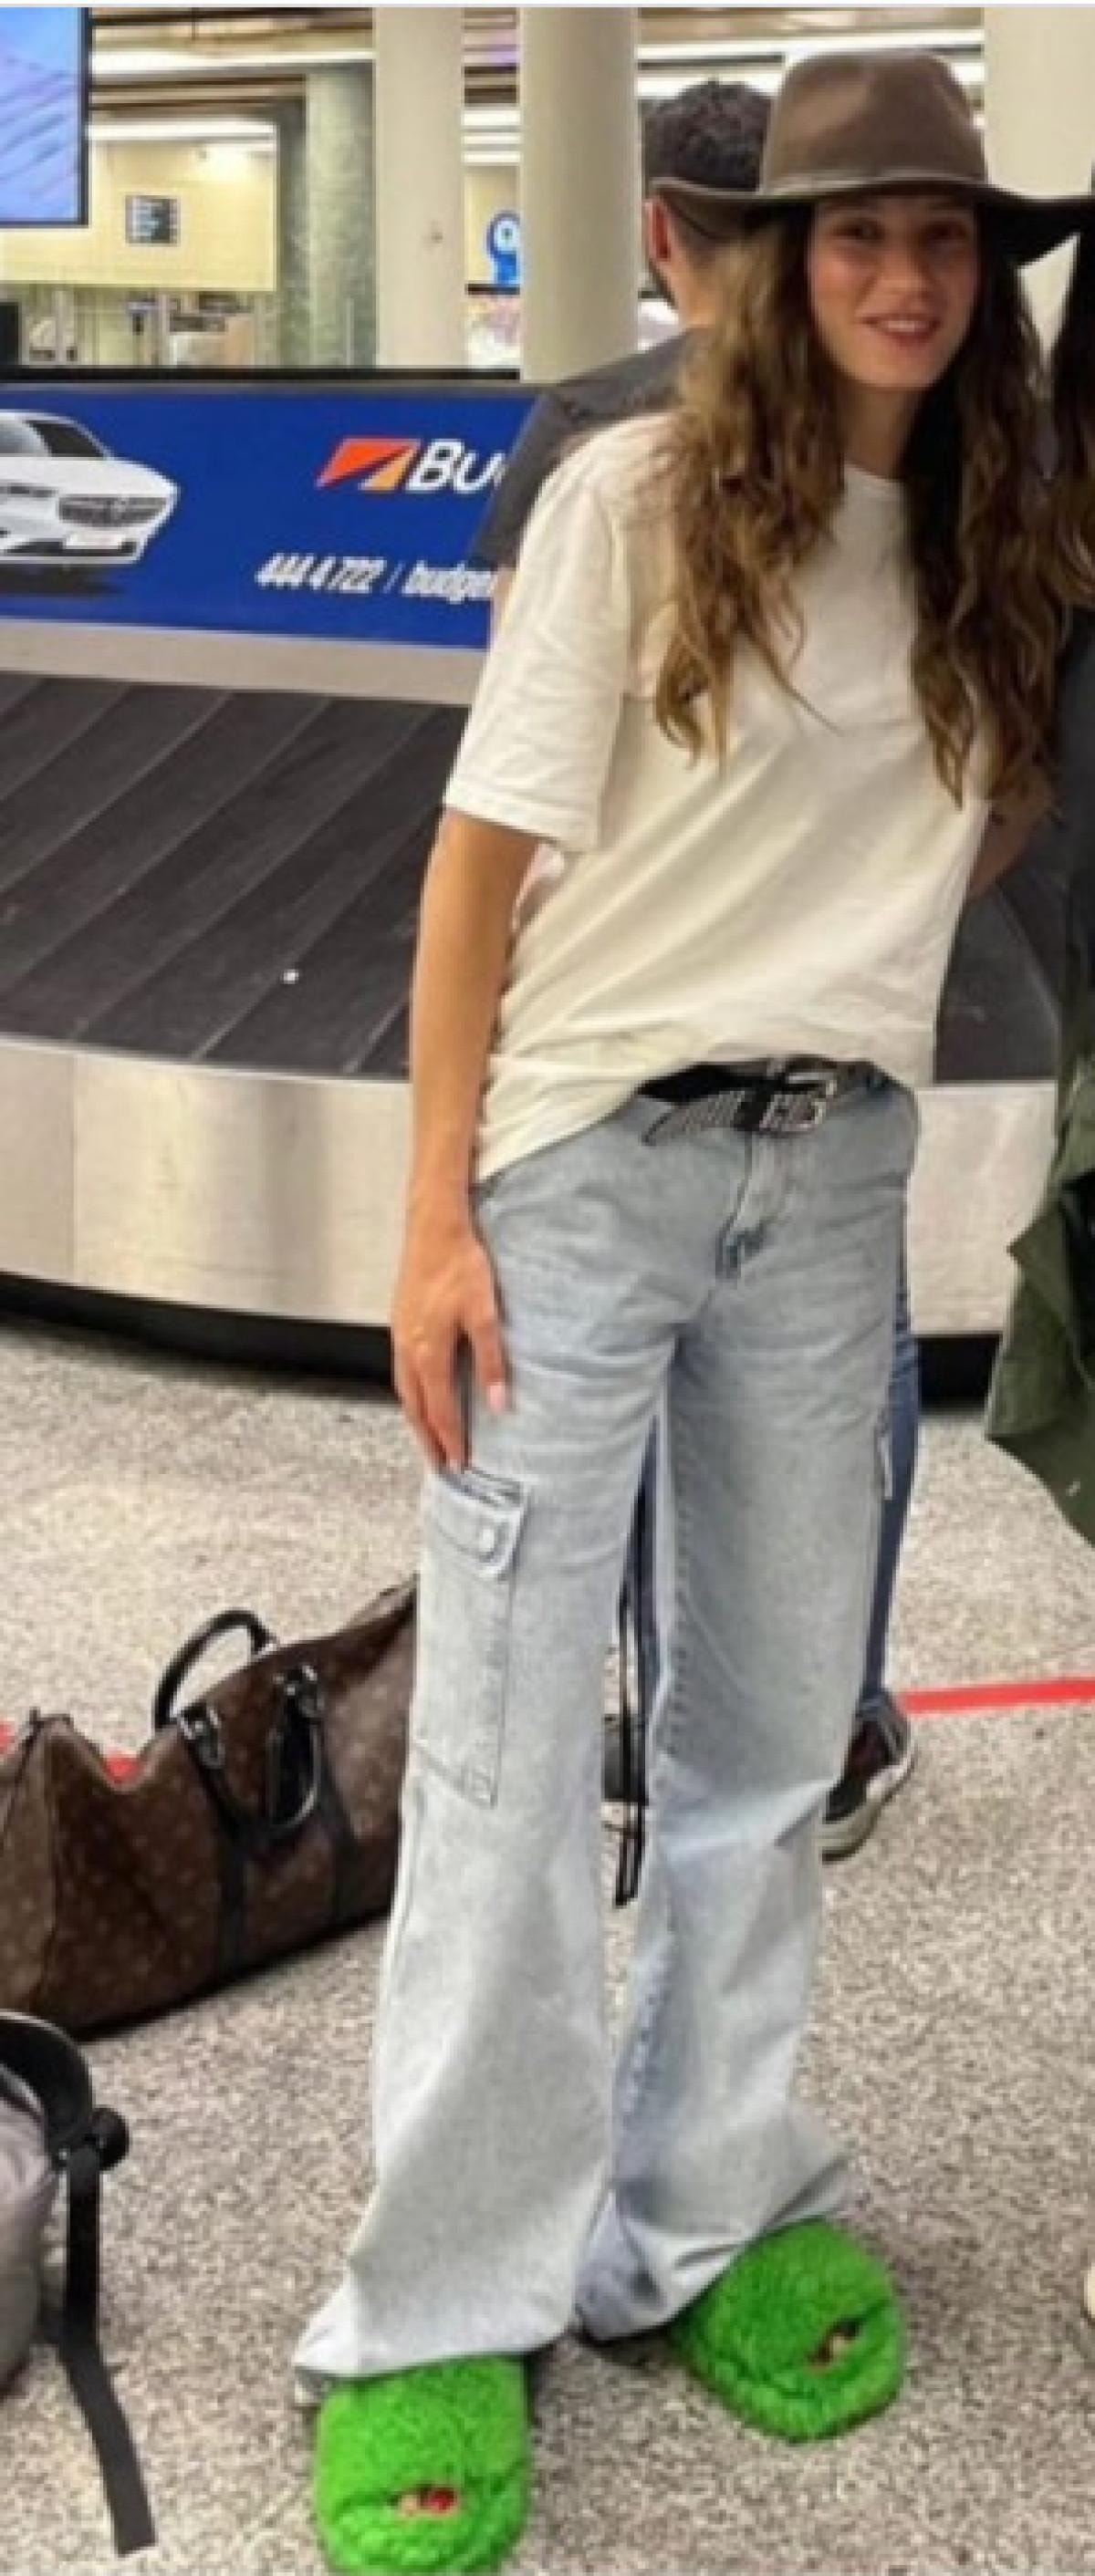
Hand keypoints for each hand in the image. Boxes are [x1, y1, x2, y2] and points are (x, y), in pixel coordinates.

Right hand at [391, 1205, 508, 1469]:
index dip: (451, 1440)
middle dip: (427, 1439)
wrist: (433, 1228)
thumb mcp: (485, 1314)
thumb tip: (499, 1404)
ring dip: (417, 1418)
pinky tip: (421, 1392)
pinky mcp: (400, 1323)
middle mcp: (408, 1350)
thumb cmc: (460, 1265)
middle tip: (439, 1465)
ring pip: (405, 1391)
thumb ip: (491, 1362)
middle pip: (416, 1408)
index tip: (461, 1463)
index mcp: (429, 1353)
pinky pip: (401, 1372)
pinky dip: (411, 1393)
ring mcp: (400, 1336)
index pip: (440, 1410)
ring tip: (428, 1438)